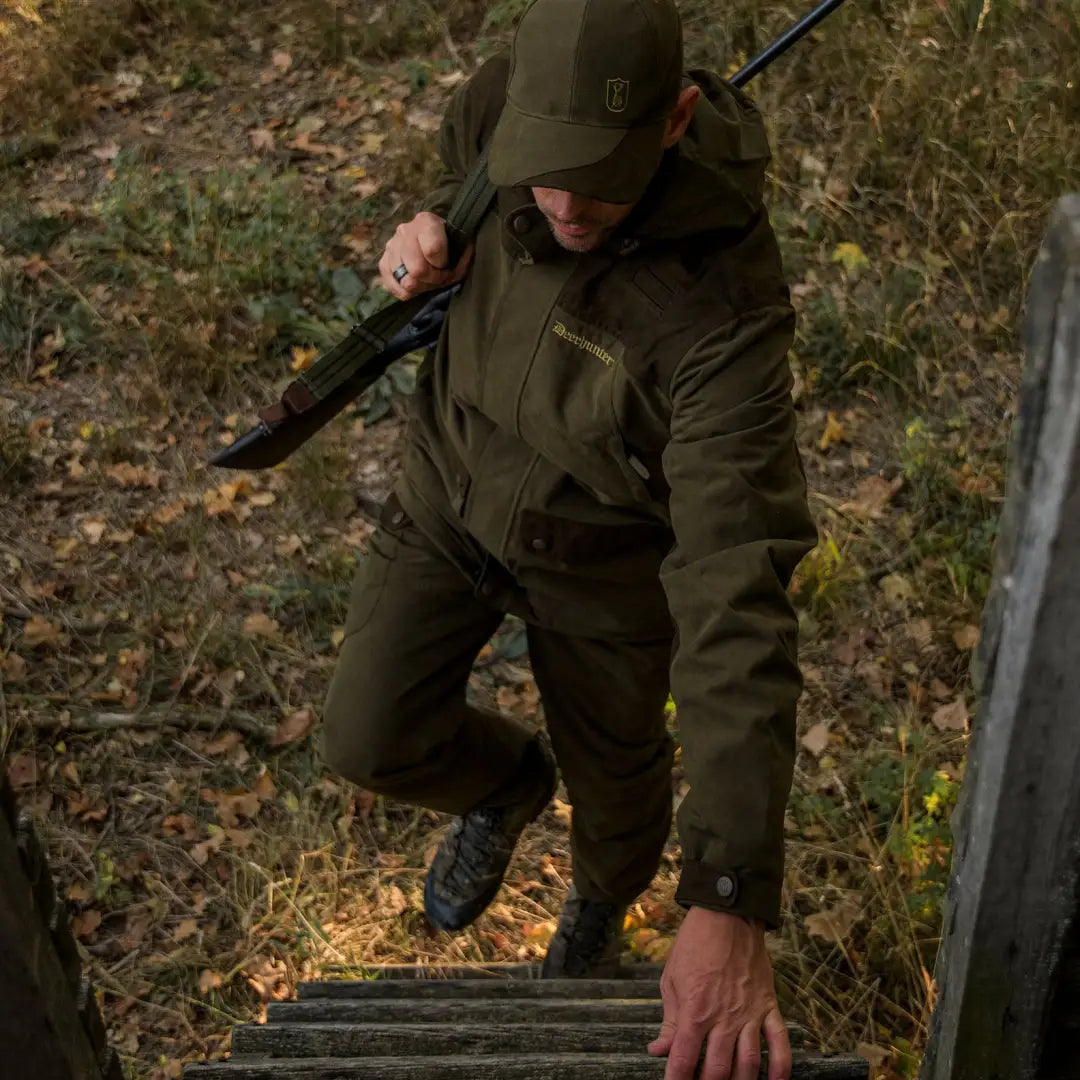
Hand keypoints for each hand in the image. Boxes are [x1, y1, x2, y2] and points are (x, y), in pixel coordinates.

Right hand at [378, 210, 472, 299]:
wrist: (435, 241)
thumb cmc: (451, 246)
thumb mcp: (462, 249)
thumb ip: (461, 260)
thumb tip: (449, 272)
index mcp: (426, 222)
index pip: (432, 250)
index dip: (443, 264)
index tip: (448, 264)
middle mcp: (405, 231)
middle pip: (417, 269)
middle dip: (432, 279)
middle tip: (439, 277)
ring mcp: (391, 247)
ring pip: (406, 281)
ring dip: (421, 286)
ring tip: (427, 279)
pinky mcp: (383, 263)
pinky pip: (392, 287)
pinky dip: (406, 292)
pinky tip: (415, 287)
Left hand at [648, 906, 790, 1079]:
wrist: (727, 915)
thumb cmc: (695, 944)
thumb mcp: (672, 979)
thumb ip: (670, 1020)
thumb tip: (659, 1049)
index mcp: (695, 1010)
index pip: (684, 1059)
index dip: (676, 1079)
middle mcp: (723, 1018)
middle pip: (717, 1069)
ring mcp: (749, 1014)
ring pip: (748, 1064)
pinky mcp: (768, 1006)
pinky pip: (779, 1043)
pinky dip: (780, 1068)